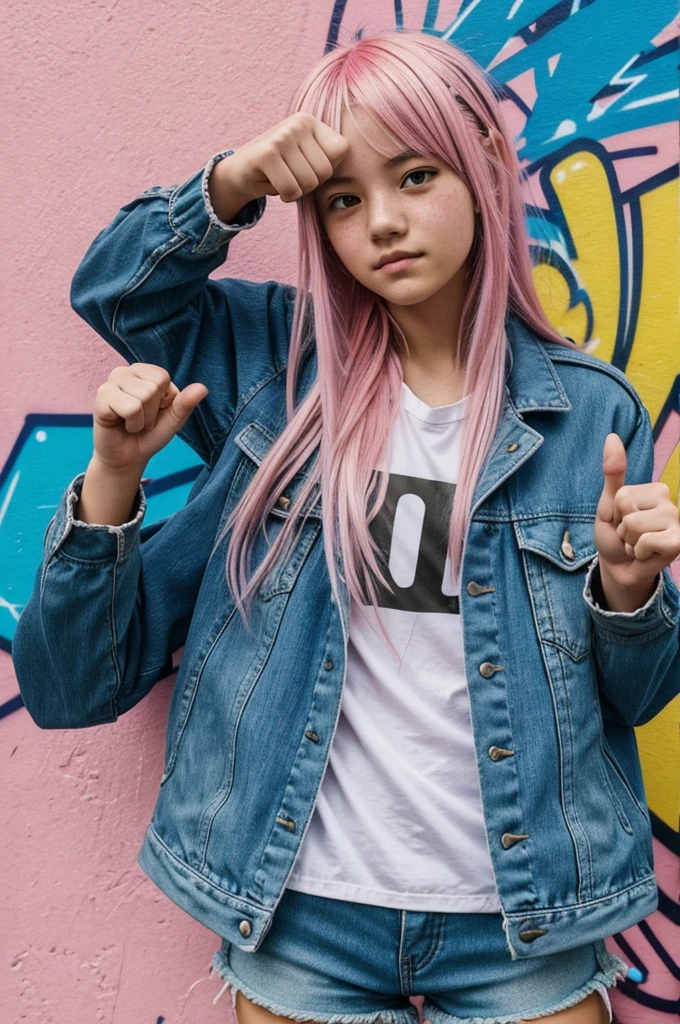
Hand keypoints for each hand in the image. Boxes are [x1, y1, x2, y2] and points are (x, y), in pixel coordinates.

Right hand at [93, 363, 207, 472]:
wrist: (129, 458)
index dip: (164, 400)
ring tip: (133, 423)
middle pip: (153, 386)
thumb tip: (203, 388)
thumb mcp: (173, 419)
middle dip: (153, 411)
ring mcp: (109, 383)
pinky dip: (133, 424)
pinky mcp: (101, 398)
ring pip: (143, 397)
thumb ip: (185, 403)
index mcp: (143, 372)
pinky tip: (122, 424)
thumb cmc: (150, 434)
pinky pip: (130, 408)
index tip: (154, 411)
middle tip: (142, 420)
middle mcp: (124, 372)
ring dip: (142, 420)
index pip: (162, 376)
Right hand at [222, 112, 349, 203]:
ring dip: (296, 191)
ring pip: (308, 182)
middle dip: (310, 183)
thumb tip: (367, 169)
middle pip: (325, 171)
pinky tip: (272, 184)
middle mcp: (298, 123)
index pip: (341, 152)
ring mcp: (281, 136)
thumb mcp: (308, 159)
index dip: (326, 169)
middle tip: (291, 175)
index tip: (306, 166)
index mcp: (311, 121)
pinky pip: (291, 188)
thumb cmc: (280, 170)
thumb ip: (330, 159)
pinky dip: (284, 195)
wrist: (240, 173)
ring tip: (282, 178)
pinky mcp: (266, 153)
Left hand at [594, 432, 679, 602]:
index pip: (623, 495)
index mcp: (655, 489)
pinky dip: (638, 551)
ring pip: (636, 526)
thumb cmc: (615, 534)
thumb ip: (613, 472)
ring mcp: (677, 522)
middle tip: (630, 535)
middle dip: (622, 528)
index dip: (615, 512)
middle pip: (628, 510)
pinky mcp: (678, 542)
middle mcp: (670, 502)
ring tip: (637, 544)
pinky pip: (648, 541)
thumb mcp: (609, 503)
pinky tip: (645, 554)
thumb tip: (612, 436)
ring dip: (629, 541)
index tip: (622, 521)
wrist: (619, 566)